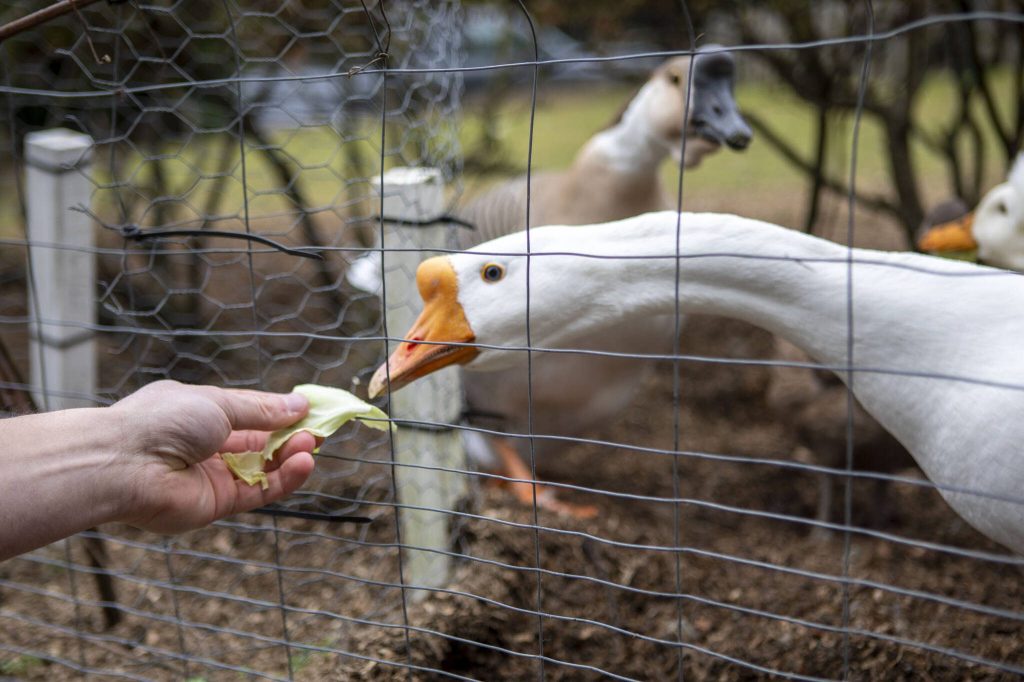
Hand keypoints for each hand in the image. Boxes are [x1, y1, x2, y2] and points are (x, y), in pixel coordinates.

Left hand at [108, 380, 315, 533]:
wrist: (123, 464)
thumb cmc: (163, 421)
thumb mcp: (219, 403)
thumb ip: (262, 410)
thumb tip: (300, 405)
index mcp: (200, 413)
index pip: (249, 412)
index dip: (280, 411)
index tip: (310, 410)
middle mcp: (206, 445)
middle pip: (259, 442)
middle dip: (290, 435)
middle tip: (319, 430)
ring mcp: (212, 475)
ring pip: (262, 468)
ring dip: (290, 456)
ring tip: (312, 445)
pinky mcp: (217, 504)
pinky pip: (259, 491)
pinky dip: (284, 479)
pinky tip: (304, 464)